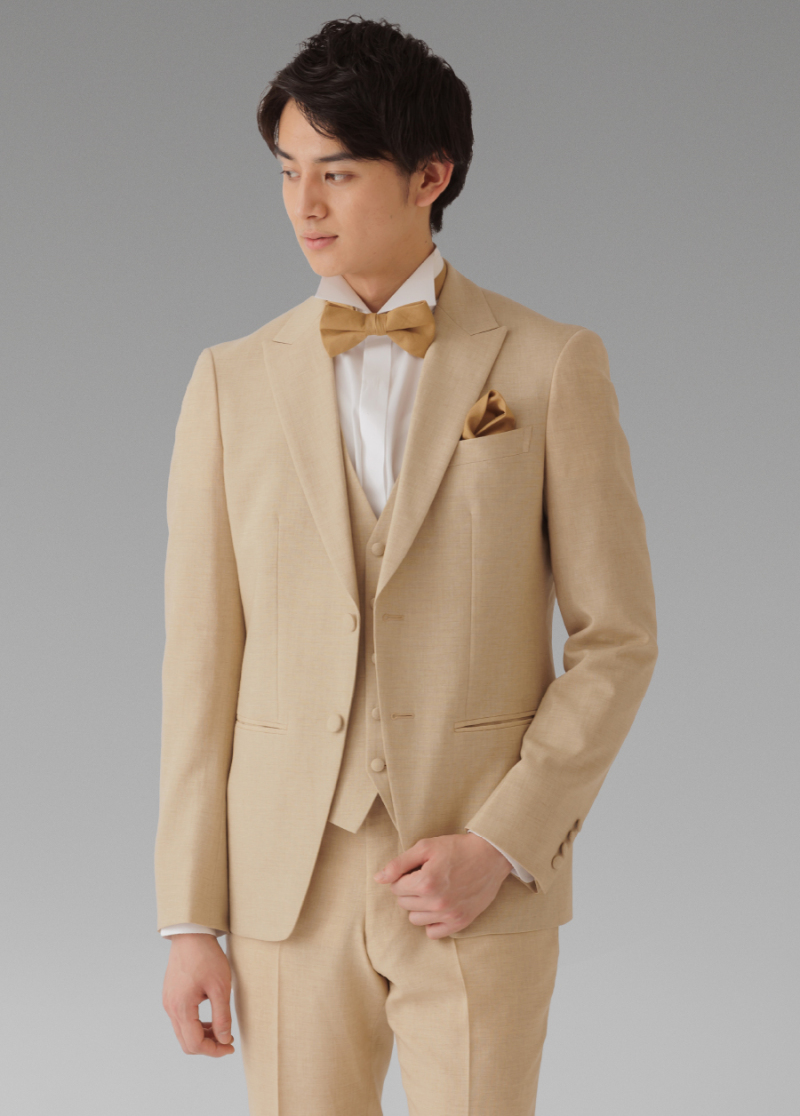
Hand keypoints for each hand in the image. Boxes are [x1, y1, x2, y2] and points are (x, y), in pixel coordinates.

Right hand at [162, 933, 234, 1056]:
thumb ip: (222, 1016)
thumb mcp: (220, 987)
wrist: (191, 934)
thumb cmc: (207, 957)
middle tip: (227, 1041)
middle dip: (208, 1046)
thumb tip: (224, 1040)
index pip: (195, 1044)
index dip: (214, 1051)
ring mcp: (169, 1002)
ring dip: (202, 1036)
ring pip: (183, 1033)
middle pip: (187, 1043)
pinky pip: (181, 1020)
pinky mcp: (170, 996)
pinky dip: (195, 1025)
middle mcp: (171, 1008)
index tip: (230, 1047)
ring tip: (221, 1029)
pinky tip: (211, 1018)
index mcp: (182, 1008)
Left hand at [373, 832, 511, 938]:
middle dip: (409, 890)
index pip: (395, 888)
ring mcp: (449, 914)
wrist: (491, 856)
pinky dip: (432, 921)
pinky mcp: (461, 922)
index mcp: (426, 882)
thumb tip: (378, 878)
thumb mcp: (426, 847)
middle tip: (426, 877)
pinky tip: (439, 906)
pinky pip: (433, 933)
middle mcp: (436, 902)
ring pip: (415, 919)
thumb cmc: (456, 848)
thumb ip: (399, 863)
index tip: (416, 869)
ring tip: (432, 891)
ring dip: (418, 906)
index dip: (403, 877)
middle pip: (403, 903)